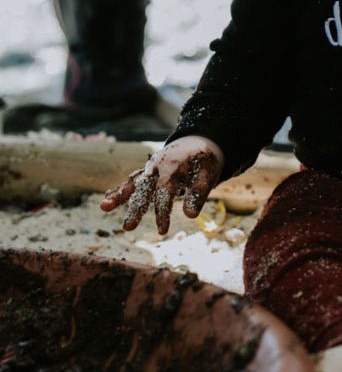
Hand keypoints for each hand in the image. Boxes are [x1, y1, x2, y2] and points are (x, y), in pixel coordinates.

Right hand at [99, 136, 223, 234]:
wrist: (198, 141)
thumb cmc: (204, 161)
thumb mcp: (208, 175)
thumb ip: (199, 193)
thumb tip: (190, 216)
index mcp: (173, 166)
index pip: (165, 191)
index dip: (163, 211)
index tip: (162, 231)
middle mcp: (158, 166)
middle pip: (144, 188)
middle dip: (135, 208)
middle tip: (127, 228)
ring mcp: (150, 168)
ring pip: (133, 182)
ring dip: (120, 195)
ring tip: (104, 207)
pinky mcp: (147, 171)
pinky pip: (132, 180)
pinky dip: (120, 188)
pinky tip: (106, 199)